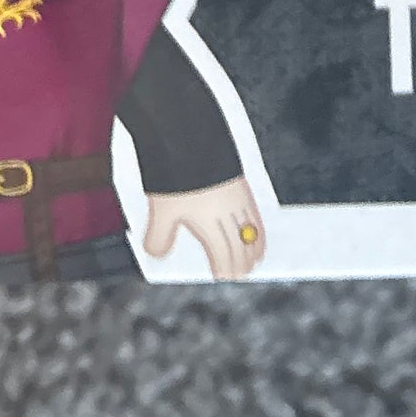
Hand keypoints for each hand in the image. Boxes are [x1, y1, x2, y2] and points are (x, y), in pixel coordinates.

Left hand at [142, 176, 265, 278]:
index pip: (224, 254)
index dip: (226, 269)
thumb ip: (158, 238)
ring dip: (253, 246)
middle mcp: (228, 212)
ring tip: (254, 258)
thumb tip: (157, 255)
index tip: (225, 278)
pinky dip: (257, 227)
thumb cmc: (175, 176)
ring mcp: (238, 197)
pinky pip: (255, 212)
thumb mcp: (160, 211)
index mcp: (210, 223)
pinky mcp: (241, 182)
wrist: (188, 138)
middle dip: (242, 261)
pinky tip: (255, 229)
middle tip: (241, 273)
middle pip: (240, 244)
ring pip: (251, 229)